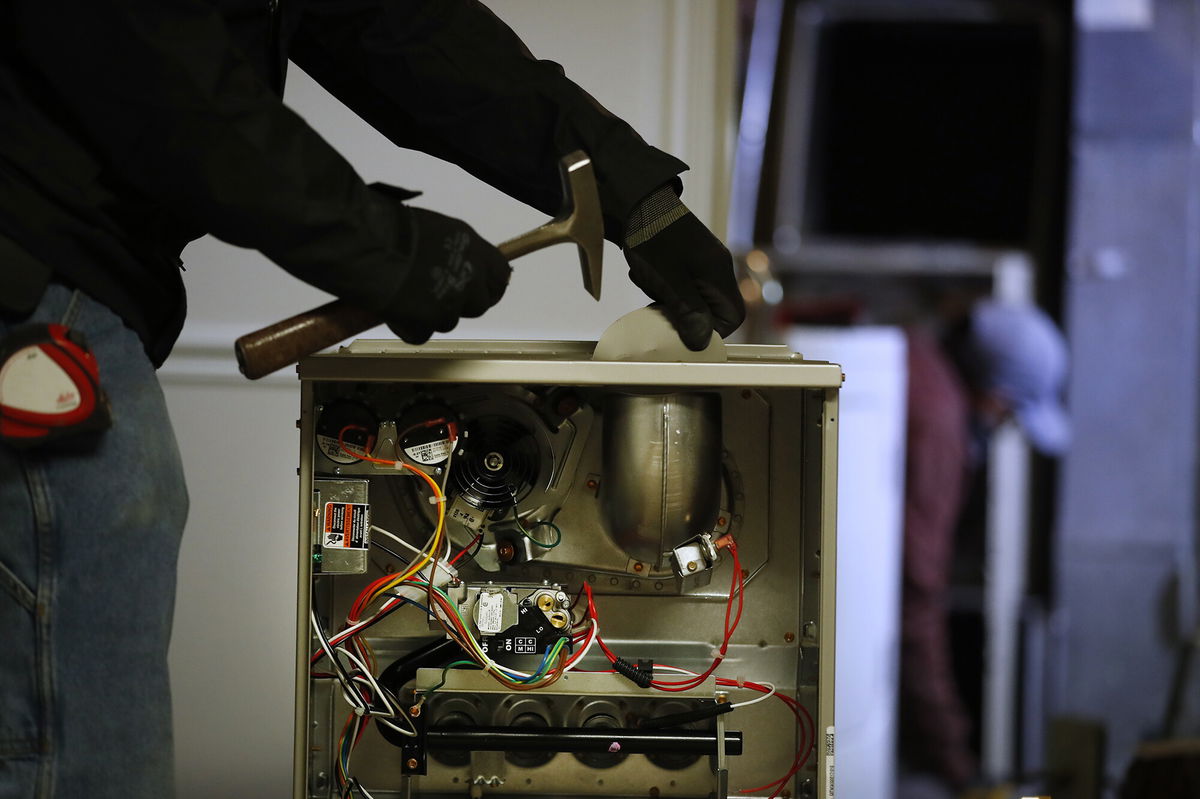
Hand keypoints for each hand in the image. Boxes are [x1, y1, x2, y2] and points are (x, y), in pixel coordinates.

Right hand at [383, 208, 510, 343]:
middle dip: (459, 305)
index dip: (489, 285)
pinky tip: (391, 311)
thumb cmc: (393, 227)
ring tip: (403, 295)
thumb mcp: (434, 229)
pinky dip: (407, 328)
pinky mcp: (430, 321)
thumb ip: (451, 249)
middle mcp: (469, 276)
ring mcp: (452, 301)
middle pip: (478, 304)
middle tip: (435, 300)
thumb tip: (450, 262)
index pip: (500, 274)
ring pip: (447, 320)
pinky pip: (422, 334)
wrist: (368, 243)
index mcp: (473, 248)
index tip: (480, 291)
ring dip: (429, 315)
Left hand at [623, 212, 745, 349]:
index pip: (732, 317)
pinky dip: (661, 285)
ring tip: (647, 280)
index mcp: (719, 273)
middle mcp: (715, 269)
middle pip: (710, 310)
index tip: (681, 330)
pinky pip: (679, 285)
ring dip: (667, 298)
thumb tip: (702, 344)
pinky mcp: (685, 259)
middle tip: (656, 304)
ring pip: (691, 299)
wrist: (633, 199)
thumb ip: (688, 311)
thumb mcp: (669, 279)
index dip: (709, 331)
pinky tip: (644, 272)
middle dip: (681, 313)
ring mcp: (701, 263)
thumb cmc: (653, 237)